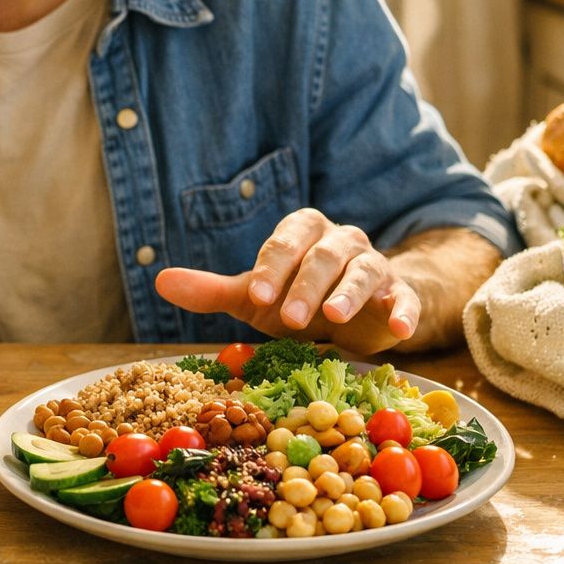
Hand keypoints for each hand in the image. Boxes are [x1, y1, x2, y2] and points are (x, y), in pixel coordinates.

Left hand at [154, 208, 420, 352]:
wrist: (356, 314)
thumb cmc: (297, 300)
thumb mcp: (255, 298)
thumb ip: (213, 291)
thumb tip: (159, 281)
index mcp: (302, 233)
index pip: (284, 243)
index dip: (270, 268)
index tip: (256, 295)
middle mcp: (340, 242)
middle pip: (322, 257)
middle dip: (304, 286)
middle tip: (288, 318)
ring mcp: (374, 265)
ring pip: (363, 271)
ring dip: (348, 293)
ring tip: (333, 318)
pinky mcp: (400, 294)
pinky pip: (404, 298)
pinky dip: (403, 311)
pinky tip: (398, 329)